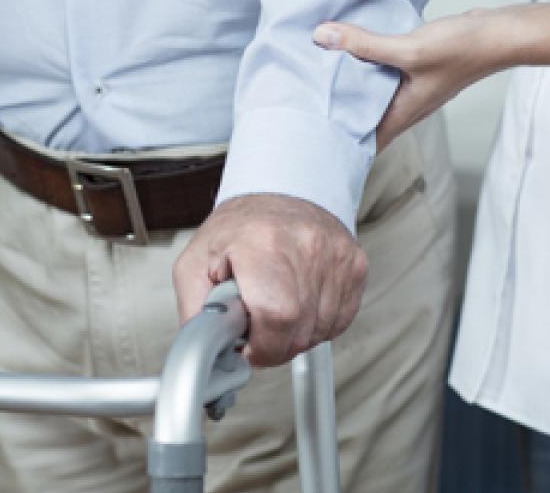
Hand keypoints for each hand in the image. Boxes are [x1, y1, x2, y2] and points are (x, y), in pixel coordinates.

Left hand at [173, 193, 367, 366]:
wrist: (277, 194)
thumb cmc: (237, 230)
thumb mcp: (194, 266)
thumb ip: (196, 315)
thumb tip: (207, 354)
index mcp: (262, 243)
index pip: (276, 317)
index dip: (261, 346)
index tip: (247, 345)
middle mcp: (306, 246)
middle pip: (299, 331)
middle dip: (273, 344)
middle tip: (255, 323)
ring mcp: (336, 256)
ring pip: (320, 332)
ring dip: (294, 334)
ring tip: (275, 305)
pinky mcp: (355, 266)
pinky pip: (338, 321)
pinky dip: (315, 324)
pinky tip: (298, 302)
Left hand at [312, 8, 511, 150]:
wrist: (502, 33)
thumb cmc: (464, 49)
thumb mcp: (410, 49)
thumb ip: (366, 44)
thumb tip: (322, 36)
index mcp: (403, 113)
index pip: (365, 142)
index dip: (339, 146)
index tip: (310, 141)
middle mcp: (406, 106)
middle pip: (365, 119)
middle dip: (337, 116)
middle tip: (302, 107)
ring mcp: (412, 88)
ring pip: (373, 95)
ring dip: (350, 89)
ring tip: (315, 80)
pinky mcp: (416, 69)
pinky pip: (383, 73)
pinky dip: (366, 68)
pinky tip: (350, 52)